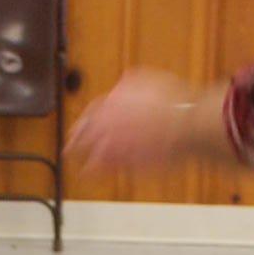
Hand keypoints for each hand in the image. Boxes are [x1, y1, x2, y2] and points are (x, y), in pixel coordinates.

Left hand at [66, 65, 219, 186]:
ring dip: (78, 154)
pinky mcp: (124, 162)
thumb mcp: (148, 80)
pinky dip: (93, 171)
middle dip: (75, 138)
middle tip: (68, 144)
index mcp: (113, 101)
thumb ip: (129, 84)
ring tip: (71, 159)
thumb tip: (121, 83)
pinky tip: (87, 174)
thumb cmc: (173, 101)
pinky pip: (102, 169)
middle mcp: (109, 122)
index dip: (84, 120)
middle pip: (84, 132)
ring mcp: (115, 143)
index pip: (92, 111)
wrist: (185, 124)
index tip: (79, 125)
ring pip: (89, 151)